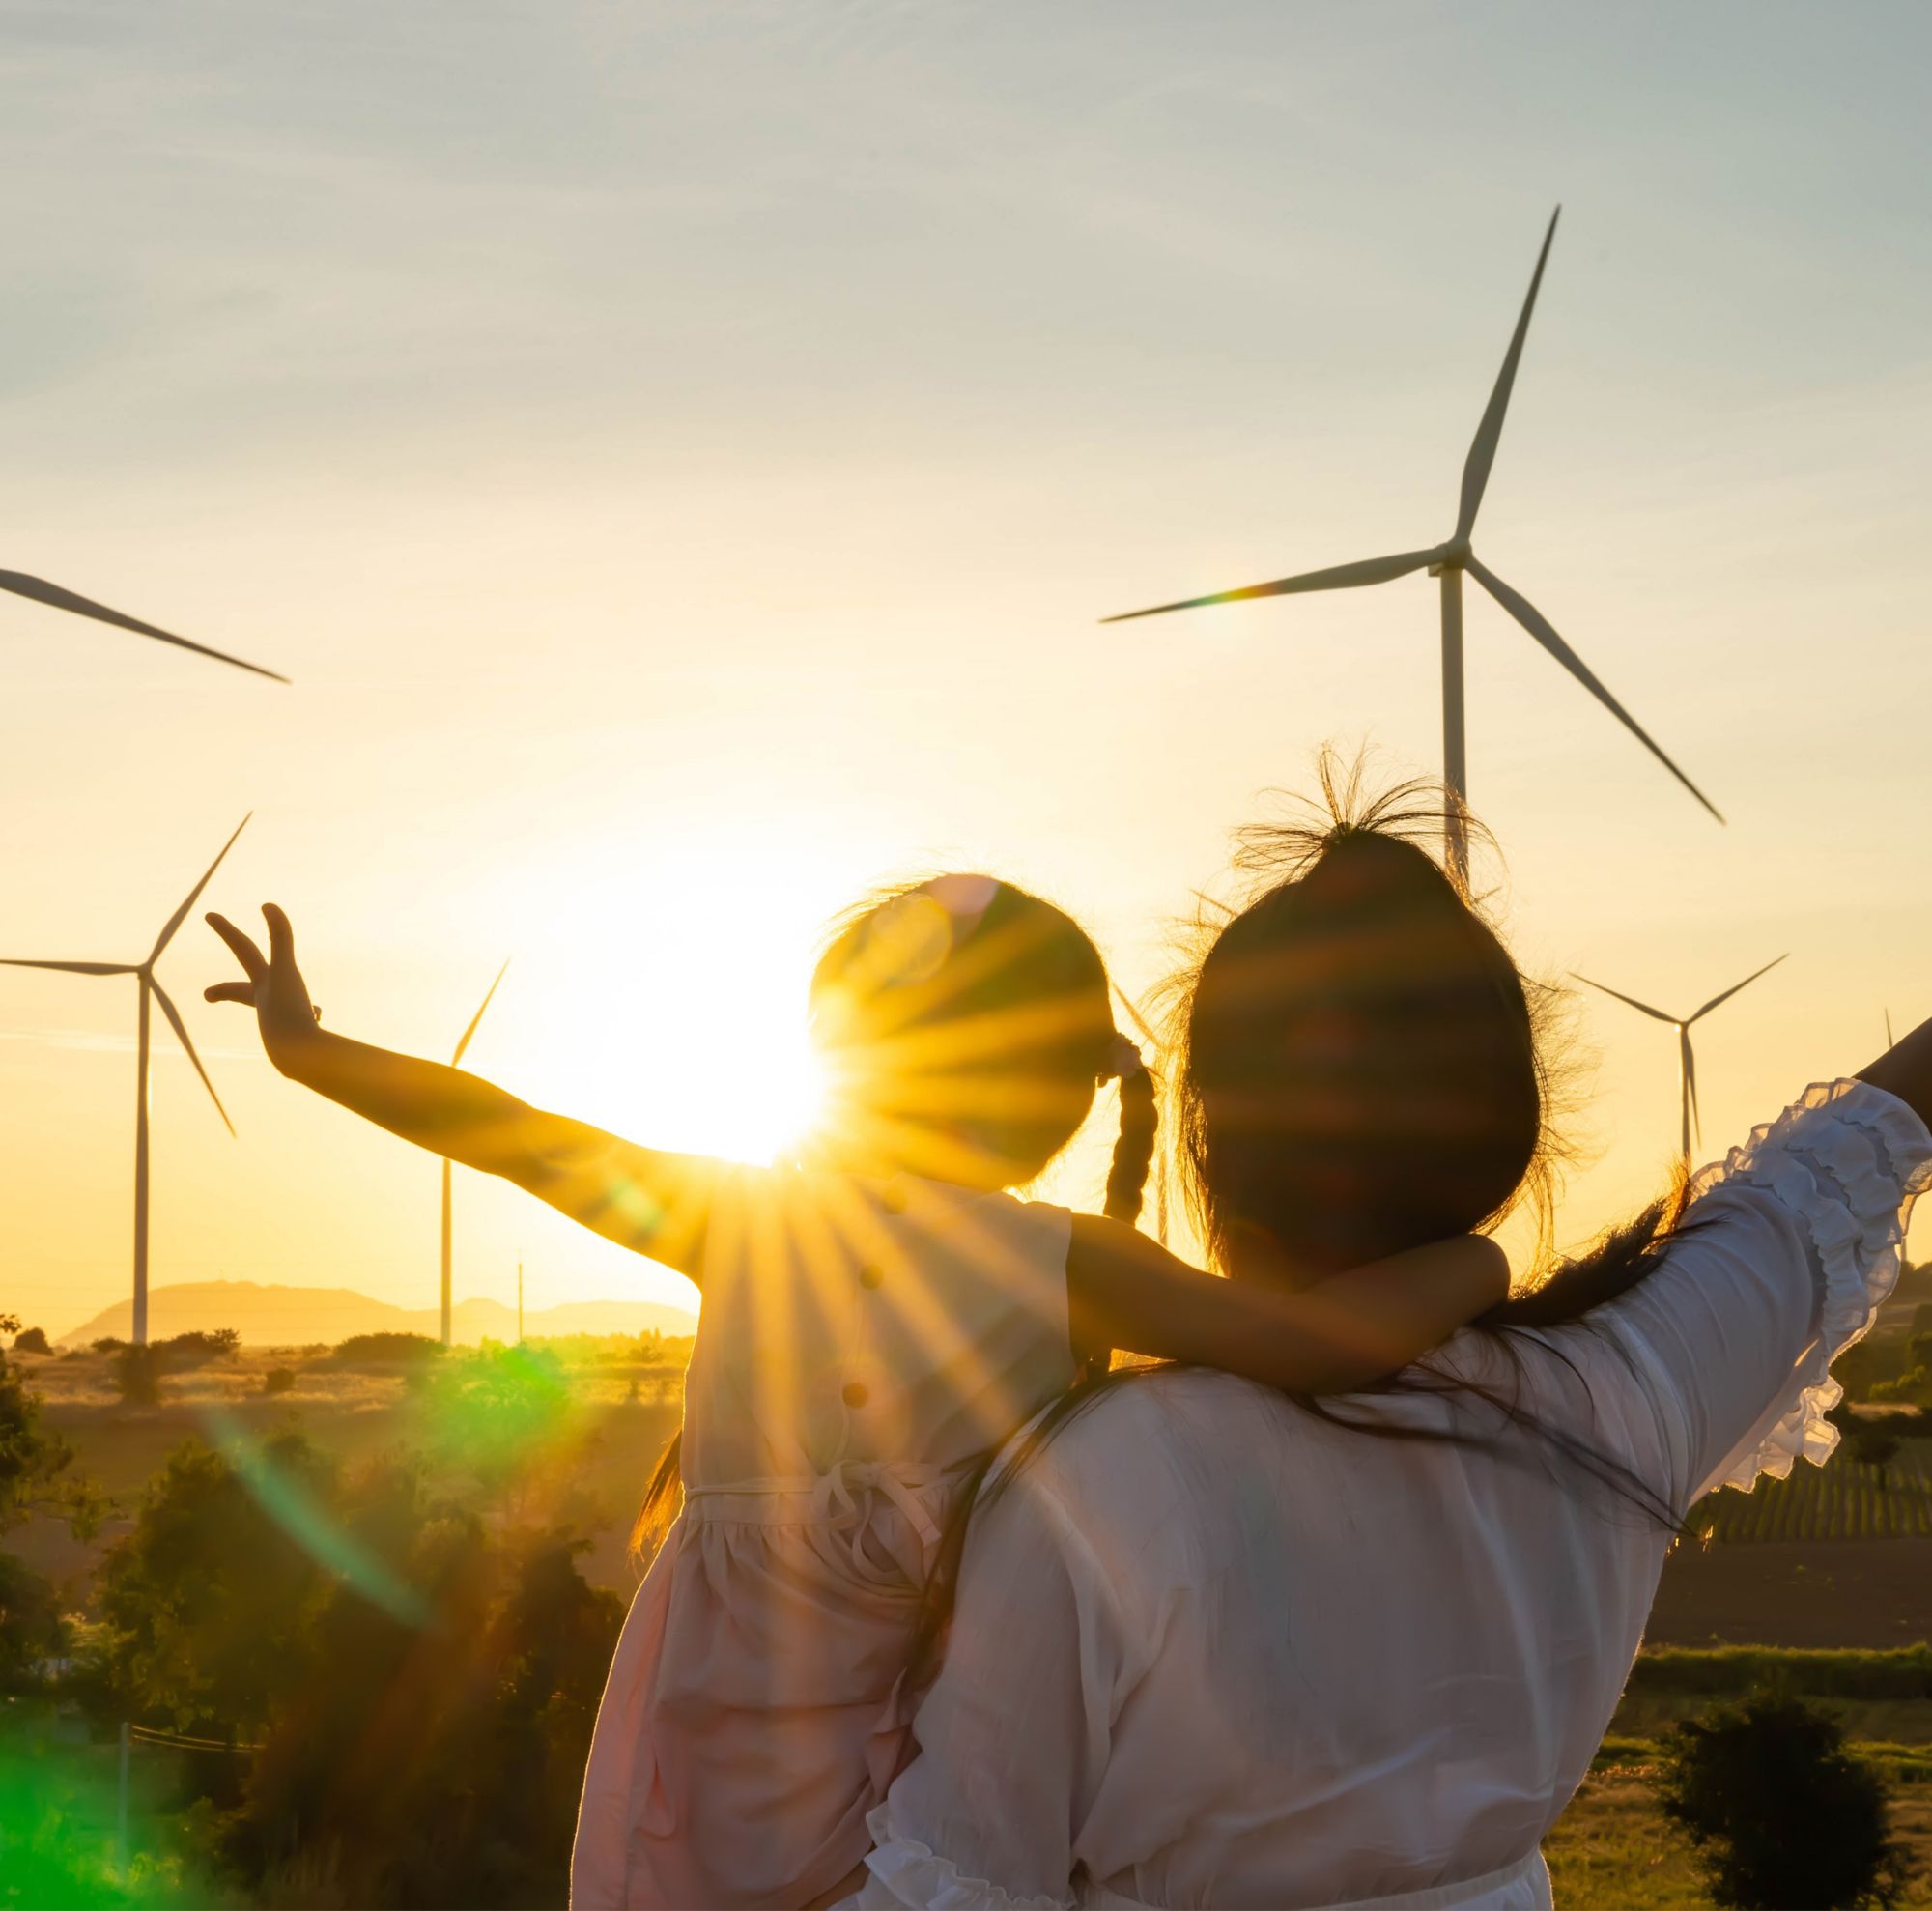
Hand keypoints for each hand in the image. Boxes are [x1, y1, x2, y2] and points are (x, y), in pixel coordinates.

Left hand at [205, 906, 323, 1079]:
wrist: (298, 1058)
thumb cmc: (288, 1013)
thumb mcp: (285, 971)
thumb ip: (280, 937)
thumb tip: (267, 905)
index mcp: (261, 984)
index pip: (243, 949)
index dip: (226, 930)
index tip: (208, 915)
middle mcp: (265, 1003)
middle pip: (242, 991)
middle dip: (227, 990)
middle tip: (209, 995)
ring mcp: (279, 1022)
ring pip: (283, 1007)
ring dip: (291, 1004)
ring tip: (308, 1010)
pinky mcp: (294, 1037)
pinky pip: (304, 1022)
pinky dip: (311, 1019)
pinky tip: (316, 1022)